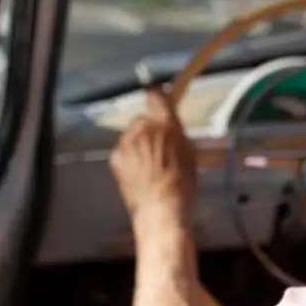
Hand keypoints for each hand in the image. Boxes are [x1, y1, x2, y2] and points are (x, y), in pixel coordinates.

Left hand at [110, 86, 196, 225]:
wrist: (160, 209)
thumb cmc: (183, 184)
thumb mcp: (190, 153)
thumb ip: (178, 134)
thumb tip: (172, 127)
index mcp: (165, 125)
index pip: (156, 96)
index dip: (158, 96)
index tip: (160, 99)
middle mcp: (142, 128)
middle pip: (143, 118)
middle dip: (150, 128)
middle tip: (160, 145)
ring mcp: (126, 143)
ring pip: (132, 135)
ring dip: (139, 143)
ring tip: (150, 164)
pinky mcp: (115, 157)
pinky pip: (124, 150)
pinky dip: (130, 156)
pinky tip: (139, 172)